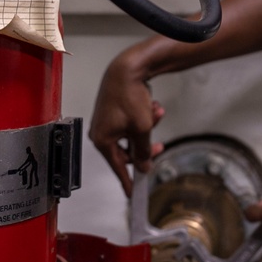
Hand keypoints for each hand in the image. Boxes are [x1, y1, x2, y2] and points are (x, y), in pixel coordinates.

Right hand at [89, 52, 165, 195]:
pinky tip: (152, 105)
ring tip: (156, 112)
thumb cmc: (129, 96)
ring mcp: (107, 121)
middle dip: (146, 144)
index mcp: (103, 140)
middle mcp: (101, 131)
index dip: (127, 180)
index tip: (133, 193)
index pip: (117, 167)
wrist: (128, 68)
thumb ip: (143, 150)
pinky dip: (144, 115)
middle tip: (159, 146)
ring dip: (148, 125)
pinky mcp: (114, 111)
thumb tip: (144, 166)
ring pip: (134, 134)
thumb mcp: (142, 128)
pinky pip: (132, 121)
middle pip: (128, 150)